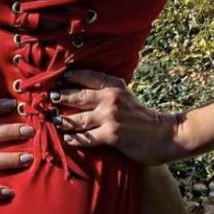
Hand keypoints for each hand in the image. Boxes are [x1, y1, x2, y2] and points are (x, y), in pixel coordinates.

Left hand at [52, 67, 190, 166]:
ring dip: (62, 120)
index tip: (57, 77)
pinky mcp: (110, 134)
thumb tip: (86, 93)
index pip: (87, 76)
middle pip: (77, 95)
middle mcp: (111, 97)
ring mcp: (110, 116)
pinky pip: (85, 137)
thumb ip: (109, 93)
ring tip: (53, 120)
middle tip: (49, 99)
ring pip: (77, 118)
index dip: (71, 76)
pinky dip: (74, 138)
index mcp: (115, 85)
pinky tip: (66, 138)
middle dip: (61, 98)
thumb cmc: (144, 118)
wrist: (165, 135)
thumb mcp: (127, 97)